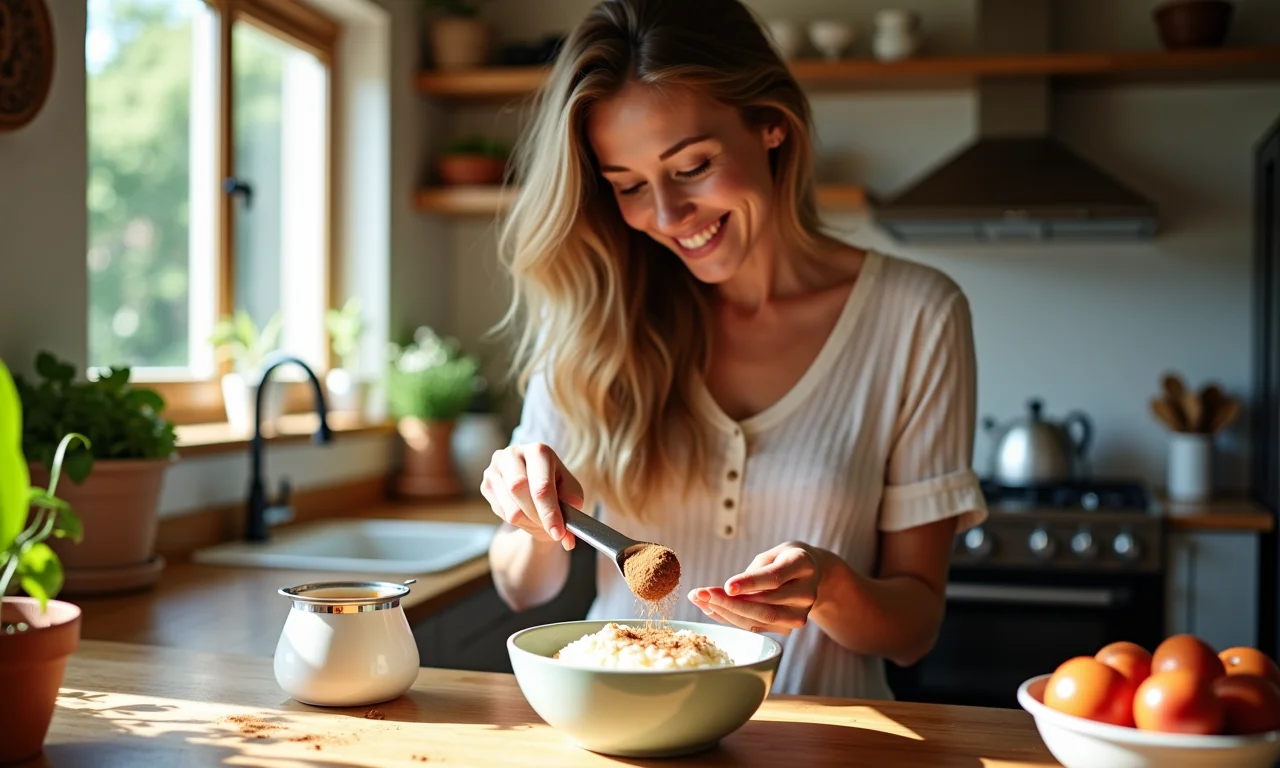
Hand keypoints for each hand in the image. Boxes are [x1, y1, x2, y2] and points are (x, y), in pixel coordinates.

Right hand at [480, 443, 582, 550]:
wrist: (534, 485)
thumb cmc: (556, 486)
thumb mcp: (570, 492)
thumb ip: (571, 510)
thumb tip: (567, 537)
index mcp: (538, 451)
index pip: (541, 485)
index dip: (550, 511)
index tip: (558, 532)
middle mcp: (512, 454)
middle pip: (520, 491)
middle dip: (538, 517)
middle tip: (551, 530)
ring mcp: (495, 469)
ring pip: (511, 509)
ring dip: (529, 522)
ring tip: (540, 520)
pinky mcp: (486, 484)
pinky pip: (501, 513)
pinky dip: (518, 521)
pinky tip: (526, 513)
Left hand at [688, 542, 829, 634]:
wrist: (810, 575)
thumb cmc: (784, 560)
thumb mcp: (772, 554)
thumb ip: (754, 572)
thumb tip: (726, 593)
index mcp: (803, 566)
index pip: (775, 578)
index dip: (749, 583)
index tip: (726, 586)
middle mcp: (806, 593)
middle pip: (765, 604)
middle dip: (729, 602)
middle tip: (701, 594)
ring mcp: (799, 615)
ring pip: (758, 619)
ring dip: (725, 612)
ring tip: (699, 601)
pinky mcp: (788, 628)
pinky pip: (755, 626)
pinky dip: (730, 619)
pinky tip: (711, 608)